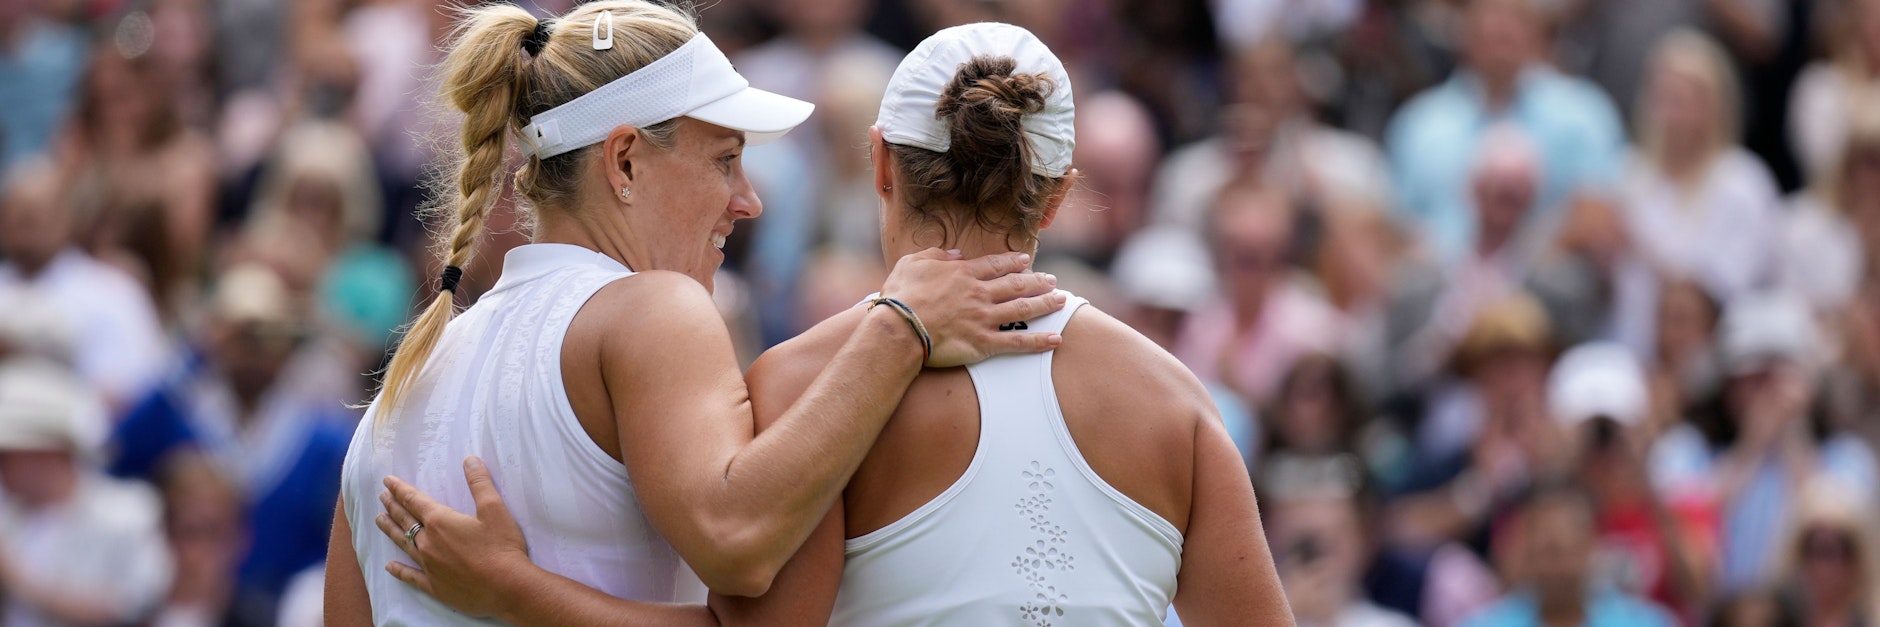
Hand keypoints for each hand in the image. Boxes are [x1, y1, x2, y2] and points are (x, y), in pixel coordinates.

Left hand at [376, 457, 529, 618]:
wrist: (506, 587)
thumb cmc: (502, 547)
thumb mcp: (494, 509)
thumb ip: (479, 483)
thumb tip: (470, 460)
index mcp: (440, 521)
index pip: (414, 500)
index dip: (400, 489)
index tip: (388, 481)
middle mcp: (428, 542)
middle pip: (404, 520)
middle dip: (392, 506)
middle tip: (382, 497)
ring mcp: (428, 565)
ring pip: (403, 544)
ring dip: (390, 530)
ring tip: (379, 521)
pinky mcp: (434, 586)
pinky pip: (410, 576)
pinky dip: (399, 570)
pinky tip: (389, 566)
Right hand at [879, 248, 1064, 367]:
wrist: (899, 327)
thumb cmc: (900, 295)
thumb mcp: (913, 263)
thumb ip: (937, 255)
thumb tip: (956, 254)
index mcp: (963, 274)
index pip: (995, 265)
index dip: (1013, 262)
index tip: (1026, 260)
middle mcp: (979, 293)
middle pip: (1016, 284)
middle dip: (1037, 282)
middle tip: (1052, 281)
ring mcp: (984, 318)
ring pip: (1023, 309)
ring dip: (1045, 304)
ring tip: (1061, 301)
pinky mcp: (984, 343)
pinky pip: (1017, 341)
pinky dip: (1038, 341)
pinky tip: (1056, 338)